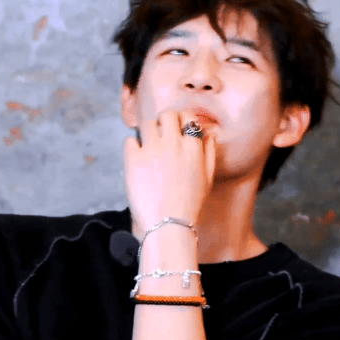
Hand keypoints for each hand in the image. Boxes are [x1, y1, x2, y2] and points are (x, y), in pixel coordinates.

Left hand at [124, 109, 216, 238]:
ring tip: (149, 143)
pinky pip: (130, 140)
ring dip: (149, 130)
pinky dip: (133, 145)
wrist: (168, 224)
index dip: (183, 118)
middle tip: (163, 129)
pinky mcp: (133, 159)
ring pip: (147, 123)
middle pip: (167, 114)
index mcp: (192, 147)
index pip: (187, 116)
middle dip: (165, 119)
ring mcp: (151, 150)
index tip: (179, 124)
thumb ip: (209, 152)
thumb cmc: (190, 204)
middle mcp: (173, 143)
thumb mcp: (208, 178)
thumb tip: (209, 133)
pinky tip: (138, 156)